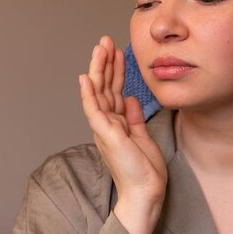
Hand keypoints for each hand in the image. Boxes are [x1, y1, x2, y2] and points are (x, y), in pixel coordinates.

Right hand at [77, 36, 166, 233]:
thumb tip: (130, 99)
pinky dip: (89, 94)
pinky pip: (94, 111)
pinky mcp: (106, 135)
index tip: (117, 52)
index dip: (114, 71)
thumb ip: (134, 118)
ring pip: (97, 93)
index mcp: (116, 124)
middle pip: (103, 88)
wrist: (145, 192)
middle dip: (104, 63)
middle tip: (105, 41)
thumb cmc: (144, 171)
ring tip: (99, 48)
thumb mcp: (142, 137)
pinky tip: (87, 78)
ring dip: (97, 70)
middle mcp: (106, 124)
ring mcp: (104, 129)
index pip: (113, 91)